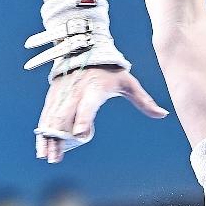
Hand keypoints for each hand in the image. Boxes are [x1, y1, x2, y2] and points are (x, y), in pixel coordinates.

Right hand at [35, 65, 168, 162]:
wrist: (83, 47)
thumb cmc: (109, 68)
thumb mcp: (127, 81)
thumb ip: (143, 100)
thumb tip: (164, 114)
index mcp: (94, 89)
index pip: (88, 106)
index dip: (84, 119)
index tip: (79, 135)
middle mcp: (75, 92)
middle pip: (65, 117)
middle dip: (59, 138)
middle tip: (56, 158)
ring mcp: (62, 94)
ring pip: (52, 118)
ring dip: (48, 139)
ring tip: (47, 157)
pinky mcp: (53, 96)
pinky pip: (46, 116)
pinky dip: (42, 132)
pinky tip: (41, 149)